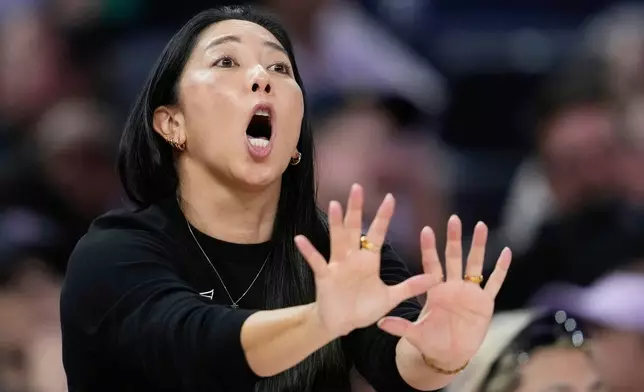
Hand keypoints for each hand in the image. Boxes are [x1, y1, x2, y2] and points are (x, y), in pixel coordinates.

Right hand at [295, 184, 440, 336]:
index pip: (377, 233)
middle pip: (354, 229)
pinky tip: (300, 239)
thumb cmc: (364, 308)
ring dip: (336, 223)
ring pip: (337, 239)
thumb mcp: (391, 298)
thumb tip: (436, 279)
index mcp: (369, 260)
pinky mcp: (325, 277)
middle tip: (357, 187)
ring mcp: (337, 266)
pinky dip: (309, 251)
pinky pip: (316, 261)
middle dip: (356, 209)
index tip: (390, 197)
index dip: (383, 217)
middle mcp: (352, 258)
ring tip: (335, 204)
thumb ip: (411, 287)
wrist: (342, 324)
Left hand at [378, 216, 511, 367]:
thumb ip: (400, 327)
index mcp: (435, 291)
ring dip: (478, 245)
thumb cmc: (430, 342)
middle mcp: (452, 287)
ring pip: (475, 264)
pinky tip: (506, 252)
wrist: (449, 355)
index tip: (425, 229)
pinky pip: (495, 283)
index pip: (431, 264)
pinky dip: (501, 269)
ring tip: (481, 225)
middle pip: (453, 258)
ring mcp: (470, 293)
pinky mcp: (485, 303)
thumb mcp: (414, 334)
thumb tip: (380, 323)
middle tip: (454, 218)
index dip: (429, 248)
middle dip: (454, 238)